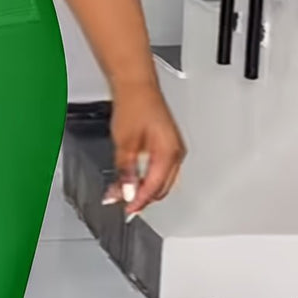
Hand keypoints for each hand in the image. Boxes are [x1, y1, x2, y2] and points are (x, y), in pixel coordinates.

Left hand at [104, 81, 185, 217]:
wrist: (137, 87)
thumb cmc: (134, 106)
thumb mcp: (124, 144)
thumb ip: (126, 172)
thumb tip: (126, 192)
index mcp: (168, 153)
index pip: (154, 188)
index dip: (138, 202)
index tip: (126, 210)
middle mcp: (176, 153)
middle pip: (161, 188)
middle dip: (141, 198)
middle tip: (121, 203)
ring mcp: (174, 150)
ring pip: (161, 181)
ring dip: (143, 189)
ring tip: (122, 192)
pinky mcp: (168, 146)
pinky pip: (160, 170)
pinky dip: (146, 178)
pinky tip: (132, 179)